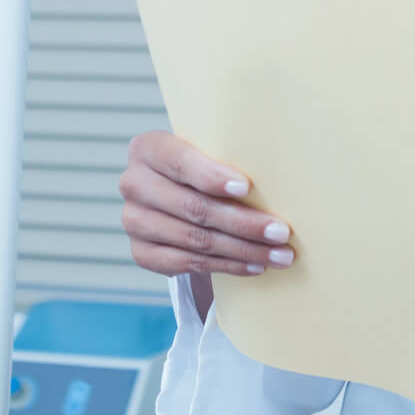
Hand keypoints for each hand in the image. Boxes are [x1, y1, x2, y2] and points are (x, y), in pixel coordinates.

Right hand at [118, 131, 294, 279]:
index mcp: (147, 148)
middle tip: (281, 232)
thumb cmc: (204, 169)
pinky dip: (227, 266)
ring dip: (243, 250)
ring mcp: (133, 220)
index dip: (212, 177)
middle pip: (193, 207)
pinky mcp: (141, 252)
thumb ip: (227, 158)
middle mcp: (133, 183)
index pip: (179, 162)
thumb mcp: (210, 153)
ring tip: (279, 254)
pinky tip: (255, 265)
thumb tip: (278, 178)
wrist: (181, 196)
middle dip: (243, 222)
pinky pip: (188, 264)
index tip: (247, 187)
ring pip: (195, 240)